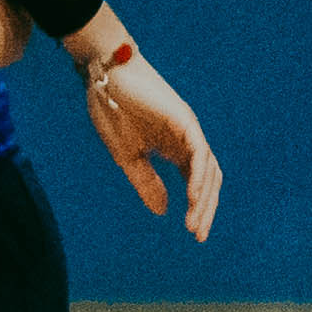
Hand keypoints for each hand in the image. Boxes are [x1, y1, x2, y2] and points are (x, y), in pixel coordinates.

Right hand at [85, 46, 223, 239]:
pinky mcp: (184, 120)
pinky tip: (193, 197)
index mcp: (175, 148)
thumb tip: (164, 211)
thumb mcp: (127, 156)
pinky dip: (198, 176)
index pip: (196, 182)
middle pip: (208, 180)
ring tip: (194, 223)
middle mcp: (188, 140)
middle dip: (205, 209)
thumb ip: (146, 183)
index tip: (192, 233)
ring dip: (204, 199)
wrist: (103, 76)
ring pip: (208, 169)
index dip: (197, 207)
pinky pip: (199, 153)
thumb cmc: (112, 110)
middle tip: (197, 235)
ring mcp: (189, 129)